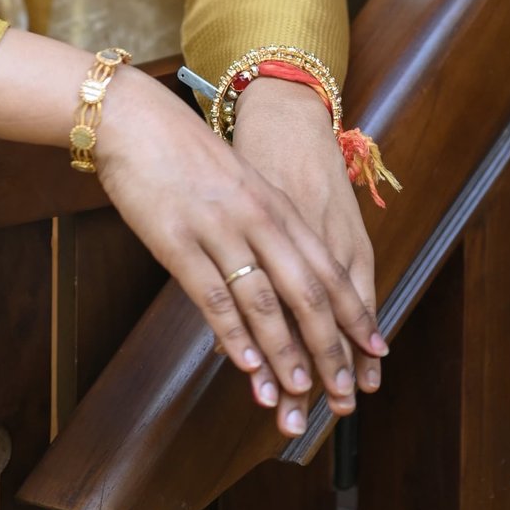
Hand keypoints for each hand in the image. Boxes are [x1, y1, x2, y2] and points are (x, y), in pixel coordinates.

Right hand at [95, 70, 386, 440]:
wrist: (133, 117)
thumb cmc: (184, 150)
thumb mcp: (241, 180)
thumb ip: (266, 223)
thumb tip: (286, 275)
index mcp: (276, 203)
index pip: (328, 268)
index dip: (354, 314)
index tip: (375, 351)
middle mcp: (256, 217)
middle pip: (305, 292)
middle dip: (328, 348)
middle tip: (342, 392)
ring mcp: (217, 228)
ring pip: (262, 302)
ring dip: (282, 353)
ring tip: (296, 392)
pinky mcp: (176, 240)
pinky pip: (212, 295)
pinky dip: (232, 335)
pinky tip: (244, 365)